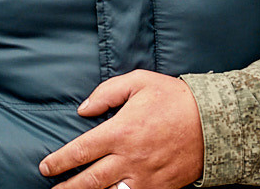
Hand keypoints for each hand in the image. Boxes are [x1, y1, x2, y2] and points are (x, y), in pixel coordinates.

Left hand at [40, 69, 203, 188]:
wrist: (214, 122)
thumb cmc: (174, 98)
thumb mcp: (138, 82)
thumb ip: (106, 93)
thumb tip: (83, 109)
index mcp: (120, 132)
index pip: (80, 151)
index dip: (59, 161)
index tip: (45, 167)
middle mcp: (129, 158)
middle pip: (90, 180)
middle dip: (67, 188)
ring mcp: (145, 177)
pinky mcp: (160, 188)